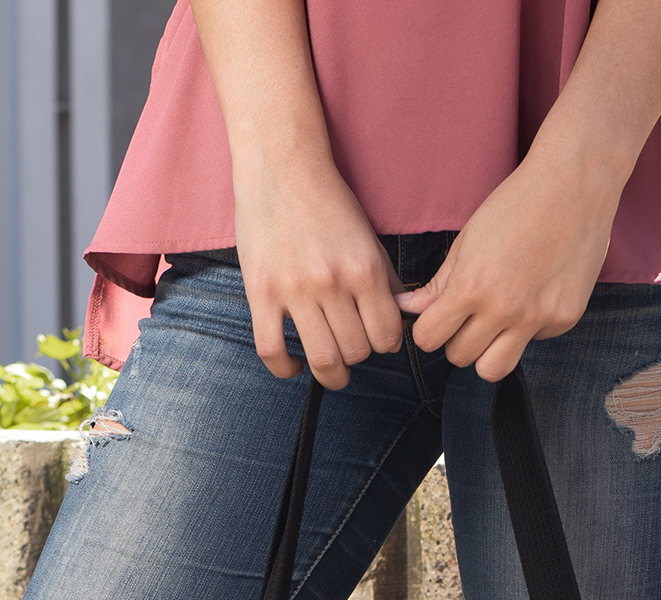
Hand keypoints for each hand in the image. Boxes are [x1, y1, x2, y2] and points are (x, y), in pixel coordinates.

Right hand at [233, 153, 404, 390]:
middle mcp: (332, 282)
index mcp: (364, 269)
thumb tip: (400, 322)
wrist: (280, 166)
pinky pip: (272, 350)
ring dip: (331, 372)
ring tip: (331, 366)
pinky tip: (294, 366)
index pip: (387, 336)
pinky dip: (285, 369)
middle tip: (351, 345)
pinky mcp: (261, 292)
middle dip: (358, 356)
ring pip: (322, 359)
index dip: (386, 345)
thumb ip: (385, 281)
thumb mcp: (367, 237)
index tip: (376, 339)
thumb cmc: (327, 202)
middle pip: (356, 352)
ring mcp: (295, 290)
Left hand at [397, 148, 619, 382]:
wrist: (575, 183)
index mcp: (471, 287)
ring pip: (494, 369)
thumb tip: (407, 309)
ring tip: (494, 325)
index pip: (429, 339)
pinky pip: (534, 342)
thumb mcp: (468, 240)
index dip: (428, 330)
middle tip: (468, 317)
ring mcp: (536, 318)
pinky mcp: (564, 318)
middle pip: (460, 358)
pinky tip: (536, 294)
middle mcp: (503, 309)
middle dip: (458, 340)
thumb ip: (438, 284)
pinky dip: (530, 328)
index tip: (437, 319)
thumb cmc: (516, 204)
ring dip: (487, 352)